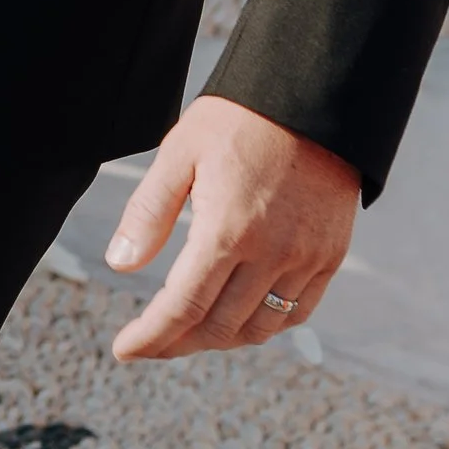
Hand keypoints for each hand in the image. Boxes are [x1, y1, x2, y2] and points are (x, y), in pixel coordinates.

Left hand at [105, 93, 359, 358]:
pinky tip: (240, 318)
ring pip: (259, 328)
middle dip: (178, 342)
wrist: (313, 98)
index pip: (182, 307)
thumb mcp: (180, 153)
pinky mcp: (330, 256)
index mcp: (227, 230)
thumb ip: (149, 211)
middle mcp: (271, 253)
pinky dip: (264, 325)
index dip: (151, 337)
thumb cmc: (238, 120)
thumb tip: (119, 264)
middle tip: (151, 342)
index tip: (124, 350)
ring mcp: (306, 259)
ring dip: (220, 338)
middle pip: (218, 326)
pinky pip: (296, 312)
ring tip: (189, 332)